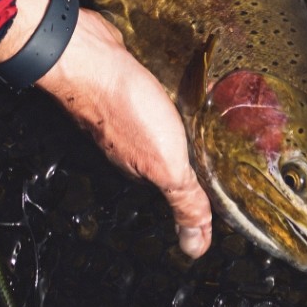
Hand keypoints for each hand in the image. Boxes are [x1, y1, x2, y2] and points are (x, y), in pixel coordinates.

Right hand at [40, 11, 214, 258]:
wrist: (89, 58)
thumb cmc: (123, 107)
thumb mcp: (167, 164)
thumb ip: (185, 201)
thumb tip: (196, 247)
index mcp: (141, 170)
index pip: (173, 190)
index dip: (195, 191)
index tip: (217, 194)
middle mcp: (128, 146)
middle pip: (162, 160)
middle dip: (186, 160)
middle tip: (215, 159)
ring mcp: (121, 116)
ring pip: (153, 131)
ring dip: (174, 130)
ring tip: (201, 126)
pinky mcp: (121, 87)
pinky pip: (145, 103)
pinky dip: (160, 104)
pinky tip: (172, 94)